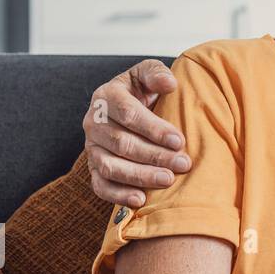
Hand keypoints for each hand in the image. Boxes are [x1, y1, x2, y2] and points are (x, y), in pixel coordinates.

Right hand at [83, 59, 191, 207]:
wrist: (127, 107)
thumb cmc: (142, 90)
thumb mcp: (148, 73)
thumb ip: (156, 73)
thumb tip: (169, 83)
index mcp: (106, 96)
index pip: (128, 114)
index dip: (154, 129)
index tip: (179, 140)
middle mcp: (93, 123)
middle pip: (122, 143)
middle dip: (154, 155)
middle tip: (182, 163)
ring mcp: (91, 147)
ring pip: (110, 166)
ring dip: (140, 176)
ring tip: (168, 180)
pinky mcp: (92, 168)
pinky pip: (100, 185)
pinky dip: (118, 195)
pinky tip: (141, 199)